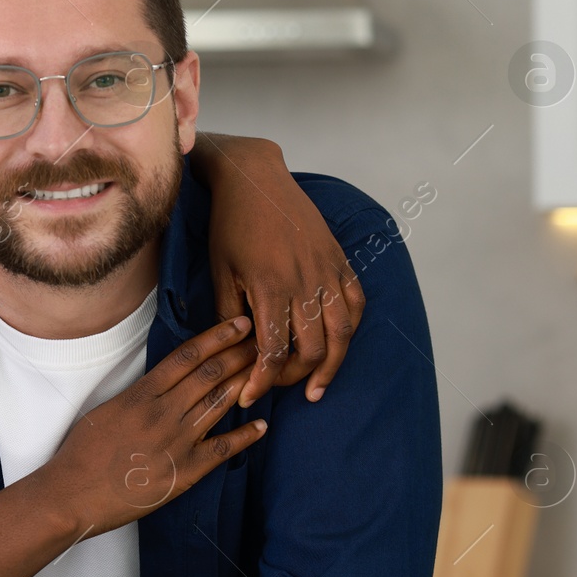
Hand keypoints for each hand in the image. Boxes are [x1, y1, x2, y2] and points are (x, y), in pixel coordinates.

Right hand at [29, 315, 267, 538]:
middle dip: (239, 354)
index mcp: (142, 395)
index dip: (217, 337)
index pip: (187, 357)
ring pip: (219, 404)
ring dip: (245, 384)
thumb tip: (161, 383)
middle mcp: (163, 413)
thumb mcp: (107, 409)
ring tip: (265, 369)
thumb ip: (138, 395)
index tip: (238, 324)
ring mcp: (177, 442)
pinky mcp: (185, 472)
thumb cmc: (82, 453)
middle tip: (261, 341)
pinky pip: (223, 449)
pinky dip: (245, 436)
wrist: (74, 494)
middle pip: (210, 375)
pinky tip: (261, 425)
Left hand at [192, 133, 364, 404]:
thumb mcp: (220, 272)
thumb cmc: (230, 224)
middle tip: (277, 387)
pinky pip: (356, 304)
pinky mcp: (340, 260)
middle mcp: (305, 283)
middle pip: (312, 350)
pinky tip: (338, 345)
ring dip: (330, 366)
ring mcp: (327, 271)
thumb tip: (234, 353)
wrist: (254, 179)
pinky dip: (350, 330)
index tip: (249, 397)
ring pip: (341, 334)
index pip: (273, 353)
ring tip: (317, 387)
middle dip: (294, 378)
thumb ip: (229, 314)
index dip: (262, 382)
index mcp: (270, 288)